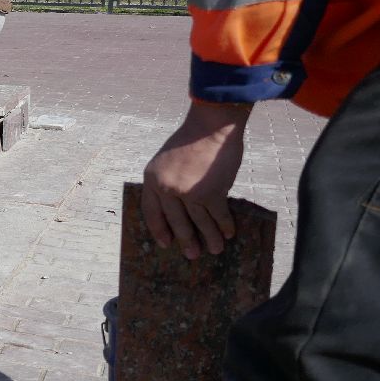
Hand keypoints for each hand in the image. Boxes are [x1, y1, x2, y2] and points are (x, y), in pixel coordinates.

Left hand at [140, 101, 251, 259]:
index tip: (166, 243)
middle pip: (176, 221)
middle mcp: (167, 188)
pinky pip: (218, 215)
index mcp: (152, 179)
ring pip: (199, 222)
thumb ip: (168, 180)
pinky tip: (228, 234)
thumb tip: (179, 204)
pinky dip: (224, 226)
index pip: (151, 212)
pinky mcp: (211, 193)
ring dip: (209, 238)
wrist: (211, 125)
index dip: (159, 229)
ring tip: (214, 250)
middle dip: (186, 240)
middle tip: (192, 254)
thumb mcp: (167, 159)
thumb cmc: (191, 139)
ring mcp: (189, 192)